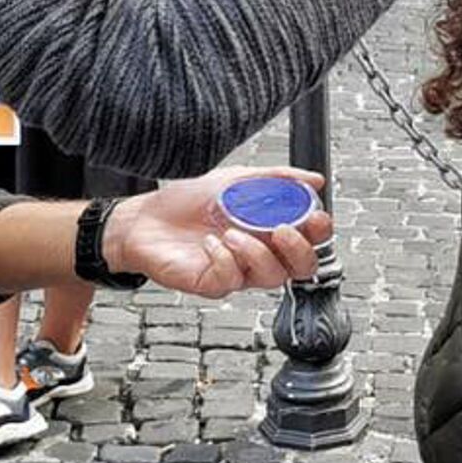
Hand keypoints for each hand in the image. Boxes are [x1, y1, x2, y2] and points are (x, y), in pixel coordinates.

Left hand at [103, 168, 329, 300]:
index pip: (309, 240)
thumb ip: (276, 179)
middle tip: (284, 229)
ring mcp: (237, 272)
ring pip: (270, 278)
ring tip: (232, 232)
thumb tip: (315, 179)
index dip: (319, 232)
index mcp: (268, 231)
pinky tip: (209, 243)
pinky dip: (224, 259)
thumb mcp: (235, 179)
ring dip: (257, 253)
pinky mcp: (212, 284)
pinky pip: (231, 281)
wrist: (143, 219)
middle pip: (301, 268)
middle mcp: (258, 255)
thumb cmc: (186, 202)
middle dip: (299, 250)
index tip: (315, 215)